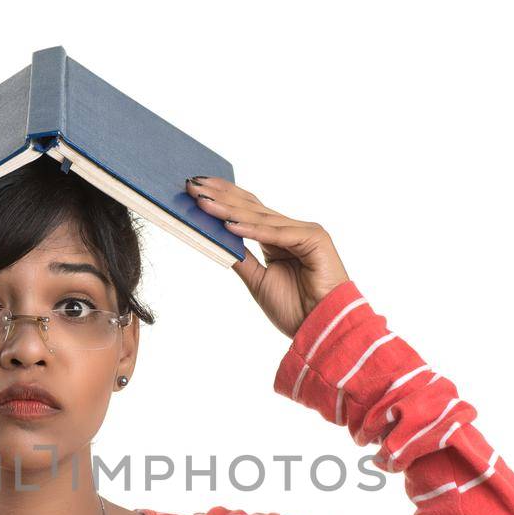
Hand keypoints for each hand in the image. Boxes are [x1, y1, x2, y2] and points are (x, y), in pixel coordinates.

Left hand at [185, 176, 351, 338]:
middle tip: (192, 185)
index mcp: (279, 237)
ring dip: (229, 210)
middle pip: (251, 208)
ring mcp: (304, 231)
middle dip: (221, 196)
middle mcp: (291, 229)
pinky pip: (276, 234)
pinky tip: (229, 225)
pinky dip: (252, 230)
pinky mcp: (314, 239)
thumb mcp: (258, 281)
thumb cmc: (295, 309)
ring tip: (202, 202)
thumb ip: (241, 259)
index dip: (223, 198)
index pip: (247, 211)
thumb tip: (215, 240)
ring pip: (260, 218)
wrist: (321, 328)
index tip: (196, 188)